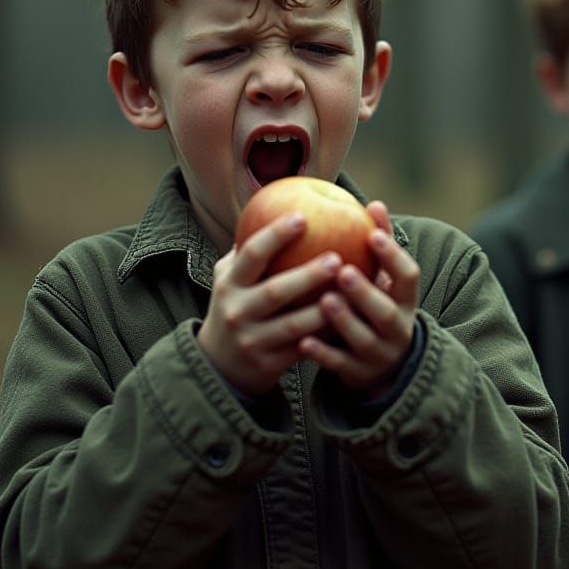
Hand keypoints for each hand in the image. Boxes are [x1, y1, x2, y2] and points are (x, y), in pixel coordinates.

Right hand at [198, 212, 343, 395]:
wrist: (219, 365)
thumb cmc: (235, 305)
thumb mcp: (230, 277)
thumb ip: (249, 249)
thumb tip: (278, 204)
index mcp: (228, 283)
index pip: (251, 255)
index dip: (275, 235)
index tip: (302, 216)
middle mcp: (236, 311)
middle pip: (275, 291)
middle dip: (307, 275)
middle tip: (337, 257)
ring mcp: (252, 340)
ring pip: (293, 325)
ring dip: (322, 310)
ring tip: (349, 291)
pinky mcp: (268, 364)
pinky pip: (302, 349)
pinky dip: (324, 336)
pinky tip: (348, 320)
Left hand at [299, 201, 419, 396]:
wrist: (383, 364)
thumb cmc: (376, 305)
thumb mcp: (384, 280)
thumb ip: (379, 246)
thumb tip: (373, 202)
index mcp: (405, 301)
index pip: (409, 277)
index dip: (393, 257)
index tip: (372, 235)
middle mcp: (397, 329)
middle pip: (387, 312)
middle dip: (366, 292)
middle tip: (343, 271)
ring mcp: (379, 355)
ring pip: (364, 339)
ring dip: (344, 320)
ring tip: (324, 300)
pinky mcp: (357, 374)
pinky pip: (340, 365)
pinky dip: (323, 354)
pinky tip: (304, 341)